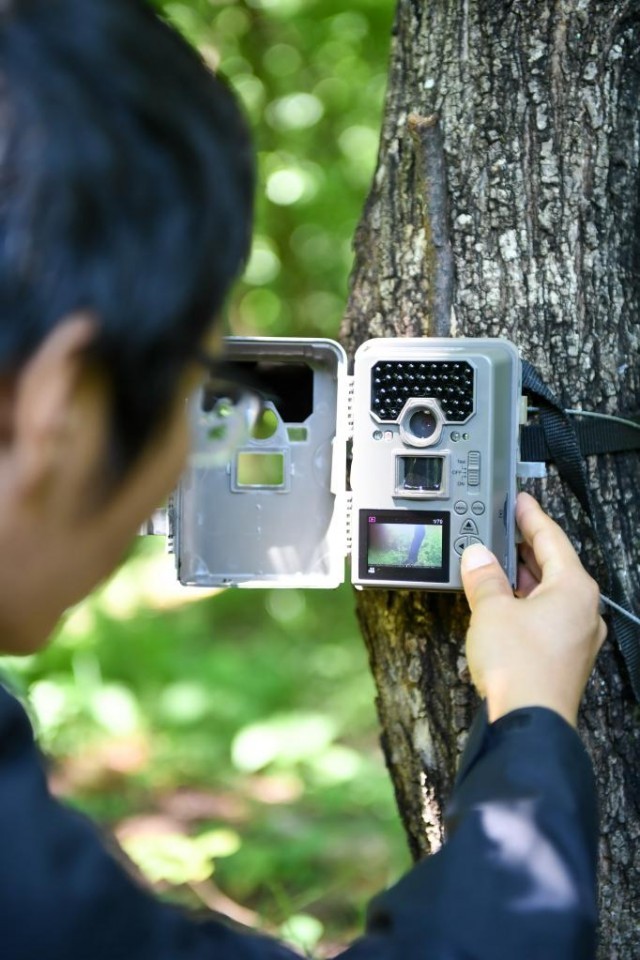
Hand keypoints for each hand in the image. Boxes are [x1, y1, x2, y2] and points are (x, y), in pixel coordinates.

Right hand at [460, 492, 606, 726]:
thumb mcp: (491, 609)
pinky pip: (545, 618)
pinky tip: (501, 605)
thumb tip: (477, 557)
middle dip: (523, 549)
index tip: (519, 502)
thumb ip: (484, 577)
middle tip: (500, 531)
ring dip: (521, 578)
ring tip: (493, 565)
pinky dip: (523, 604)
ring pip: (548, 594)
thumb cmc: (519, 667)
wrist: (527, 722)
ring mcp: (576, 637)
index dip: (530, 517)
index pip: (552, 538)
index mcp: (575, 589)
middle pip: (553, 566)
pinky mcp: (564, 658)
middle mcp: (583, 611)